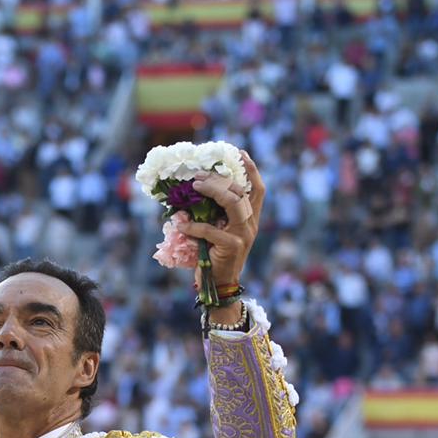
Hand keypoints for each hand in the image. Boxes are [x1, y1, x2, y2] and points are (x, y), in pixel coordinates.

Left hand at [177, 150, 265, 288]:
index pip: (258, 189)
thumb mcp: (217, 230)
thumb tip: (194, 190)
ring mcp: (244, 235)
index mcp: (250, 218)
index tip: (239, 153)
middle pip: (240, 191)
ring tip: (194, 187)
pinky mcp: (233, 246)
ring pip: (233, 203)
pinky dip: (193, 225)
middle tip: (197, 176)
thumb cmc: (214, 255)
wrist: (219, 285)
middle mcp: (251, 224)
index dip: (251, 169)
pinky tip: (180, 223)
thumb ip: (213, 213)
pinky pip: (211, 230)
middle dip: (218, 179)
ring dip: (212, 191)